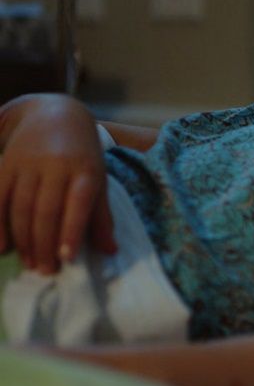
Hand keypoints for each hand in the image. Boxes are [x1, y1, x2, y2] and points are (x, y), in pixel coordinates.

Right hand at [0, 94, 116, 274]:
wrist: (56, 114)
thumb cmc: (83, 154)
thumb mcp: (99, 179)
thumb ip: (102, 215)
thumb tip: (110, 250)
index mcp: (86, 170)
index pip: (78, 203)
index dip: (71, 231)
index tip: (67, 258)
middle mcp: (57, 166)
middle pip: (46, 211)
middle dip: (45, 244)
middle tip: (46, 271)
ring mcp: (28, 164)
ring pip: (21, 207)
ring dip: (24, 240)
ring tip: (30, 263)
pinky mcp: (6, 164)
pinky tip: (2, 247)